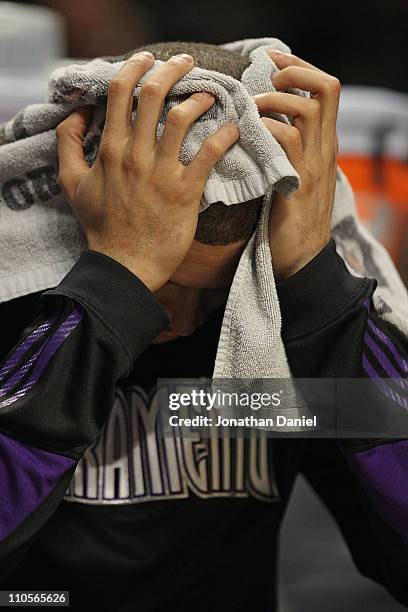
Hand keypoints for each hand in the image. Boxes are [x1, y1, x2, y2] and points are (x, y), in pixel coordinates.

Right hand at [56, 51, 238, 290]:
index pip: (121, 93)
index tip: (148, 60)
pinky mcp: (185, 192)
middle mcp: (135, 155)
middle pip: (154, 96)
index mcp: (110, 149)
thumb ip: (68, 144)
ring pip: (183, 118)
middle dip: (172, 70)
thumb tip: (76, 113)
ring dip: (200, 99)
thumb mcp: (71, 183)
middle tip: (185, 64)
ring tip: (211, 95)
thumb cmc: (101, 226)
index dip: (135, 67)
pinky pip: (208, 154)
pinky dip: (224, 136)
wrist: (125, 265)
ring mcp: (161, 173)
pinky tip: (232, 129)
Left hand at [254, 50, 339, 280]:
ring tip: (253, 106)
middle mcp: (324, 149)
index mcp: (322, 144)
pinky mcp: (300, 185)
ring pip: (309, 110)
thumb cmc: (288, 217)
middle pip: (326, 89)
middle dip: (296, 71)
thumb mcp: (291, 174)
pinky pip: (289, 143)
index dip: (301, 67)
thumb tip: (256, 119)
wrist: (299, 260)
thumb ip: (283, 148)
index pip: (324, 89)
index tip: (272, 60)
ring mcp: (315, 166)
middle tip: (267, 74)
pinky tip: (250, 135)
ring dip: (276, 100)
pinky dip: (268, 130)